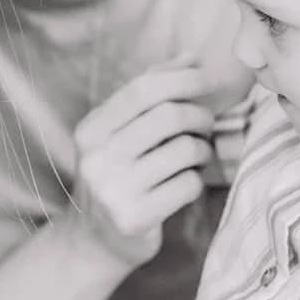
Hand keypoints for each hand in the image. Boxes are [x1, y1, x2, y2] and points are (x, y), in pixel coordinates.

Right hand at [67, 64, 215, 268]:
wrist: (94, 242)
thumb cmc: (117, 176)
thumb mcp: (118, 133)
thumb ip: (149, 94)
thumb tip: (191, 57)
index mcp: (91, 130)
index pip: (143, 89)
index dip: (183, 80)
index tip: (208, 82)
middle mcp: (96, 158)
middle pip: (167, 116)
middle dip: (199, 116)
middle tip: (207, 125)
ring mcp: (113, 190)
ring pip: (183, 151)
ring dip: (202, 151)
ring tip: (197, 156)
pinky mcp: (134, 219)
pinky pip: (187, 186)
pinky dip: (195, 182)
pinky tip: (185, 185)